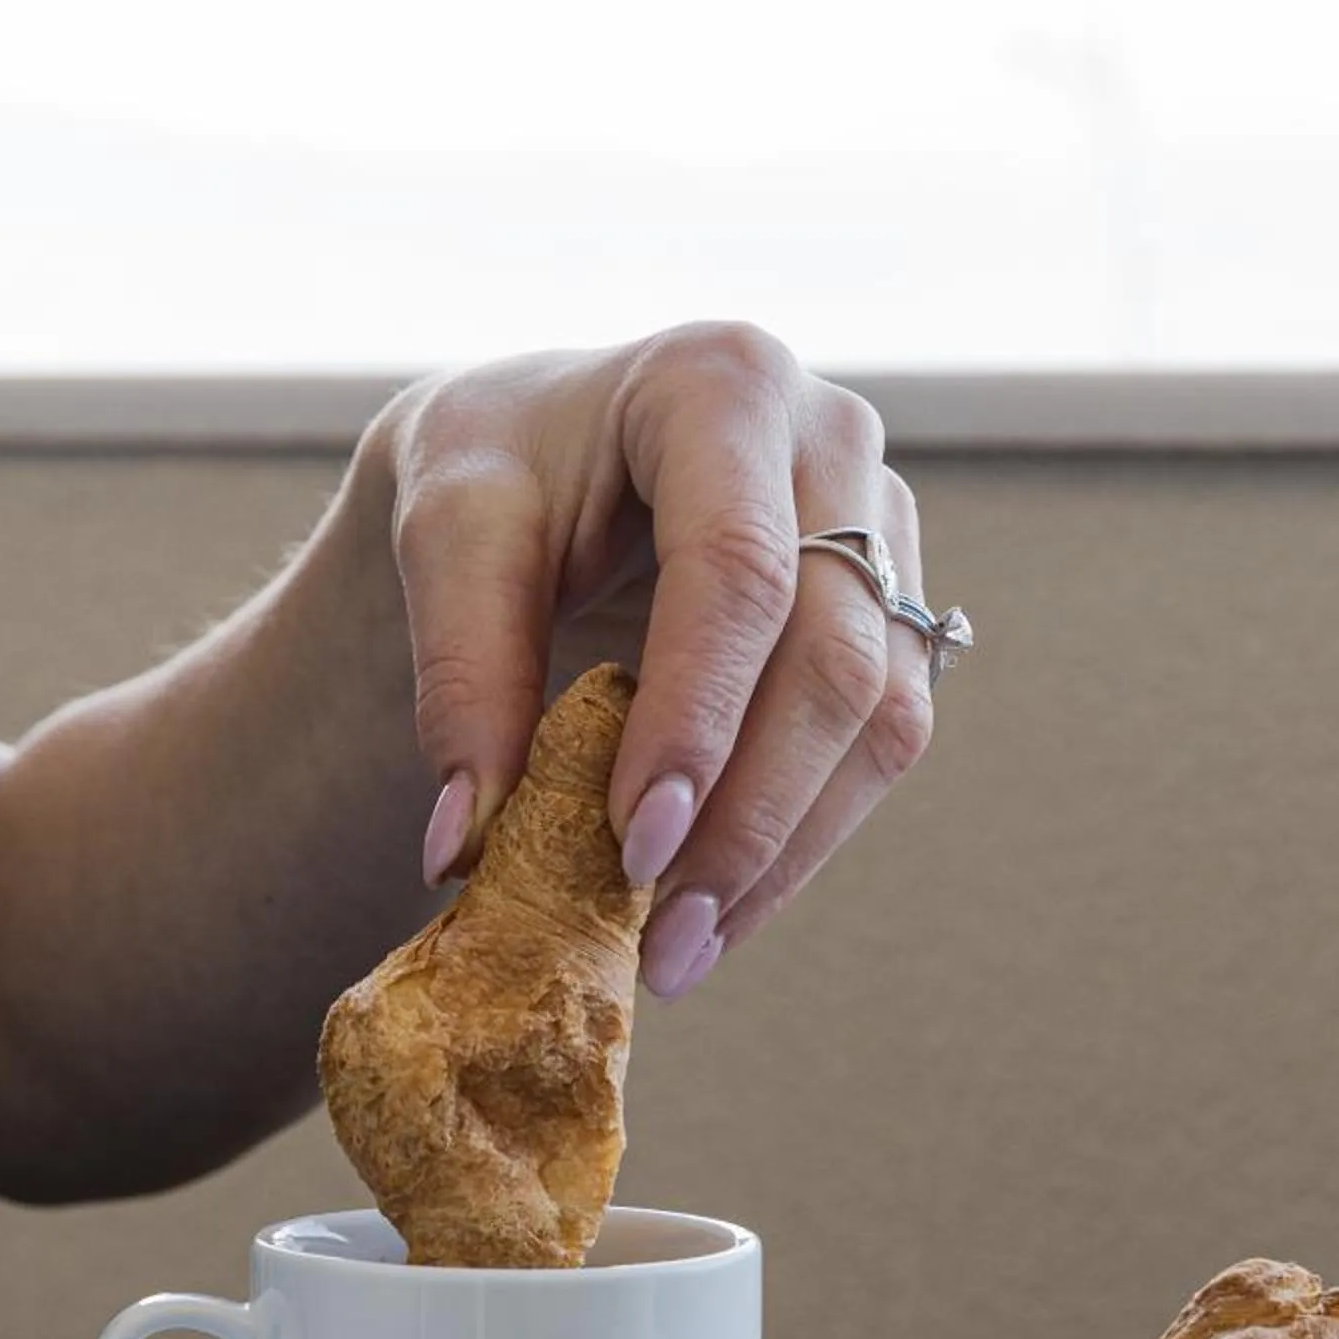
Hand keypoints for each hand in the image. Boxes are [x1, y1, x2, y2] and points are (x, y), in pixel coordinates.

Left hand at [360, 321, 932, 998]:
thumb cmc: (497, 474)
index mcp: (724, 384)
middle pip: (834, 655)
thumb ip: (458, 668)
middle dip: (749, 816)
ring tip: (681, 954)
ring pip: (882, 716)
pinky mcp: (895, 613)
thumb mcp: (443, 529)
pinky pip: (880, 745)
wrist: (547, 457)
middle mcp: (834, 442)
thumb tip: (465, 842)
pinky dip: (800, 841)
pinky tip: (720, 910)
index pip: (740, 570)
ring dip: (786, 851)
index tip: (633, 847)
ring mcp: (884, 530)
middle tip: (661, 939)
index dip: (698, 720)